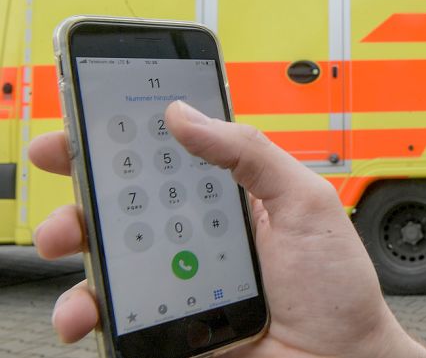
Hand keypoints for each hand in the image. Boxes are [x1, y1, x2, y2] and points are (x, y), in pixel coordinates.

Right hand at [31, 100, 425, 357]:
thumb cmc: (337, 287)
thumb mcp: (306, 203)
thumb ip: (252, 154)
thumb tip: (187, 115)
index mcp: (228, 201)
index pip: (167, 161)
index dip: (124, 143)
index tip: (86, 127)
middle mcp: (197, 238)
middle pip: (125, 207)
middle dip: (85, 193)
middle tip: (70, 186)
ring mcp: (179, 283)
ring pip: (109, 260)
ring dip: (77, 249)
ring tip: (72, 247)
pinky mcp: (168, 327)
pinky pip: (116, 315)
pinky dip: (89, 311)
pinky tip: (94, 309)